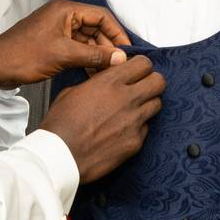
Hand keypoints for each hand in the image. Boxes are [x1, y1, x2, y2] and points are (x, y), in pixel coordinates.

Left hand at [0, 0, 130, 87]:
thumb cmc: (24, 55)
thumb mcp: (63, 55)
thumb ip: (94, 56)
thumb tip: (120, 58)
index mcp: (67, 10)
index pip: (102, 16)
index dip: (117, 33)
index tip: (128, 50)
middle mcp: (64, 16)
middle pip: (96, 28)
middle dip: (109, 46)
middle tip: (120, 65)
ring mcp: (59, 30)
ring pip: (87, 40)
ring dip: (98, 55)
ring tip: (110, 73)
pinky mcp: (54, 43)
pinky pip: (77, 49)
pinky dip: (86, 60)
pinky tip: (94, 74)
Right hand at [40, 56, 164, 182]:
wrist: (60, 155)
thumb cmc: (61, 124)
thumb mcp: (73, 90)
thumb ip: (96, 82)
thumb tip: (105, 80)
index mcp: (110, 82)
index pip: (144, 64)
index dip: (142, 66)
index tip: (137, 71)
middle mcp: (126, 99)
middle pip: (159, 82)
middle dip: (152, 81)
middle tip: (143, 86)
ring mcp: (134, 121)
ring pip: (157, 104)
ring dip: (148, 103)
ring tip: (134, 108)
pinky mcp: (135, 142)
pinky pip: (146, 127)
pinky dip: (138, 126)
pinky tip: (124, 129)